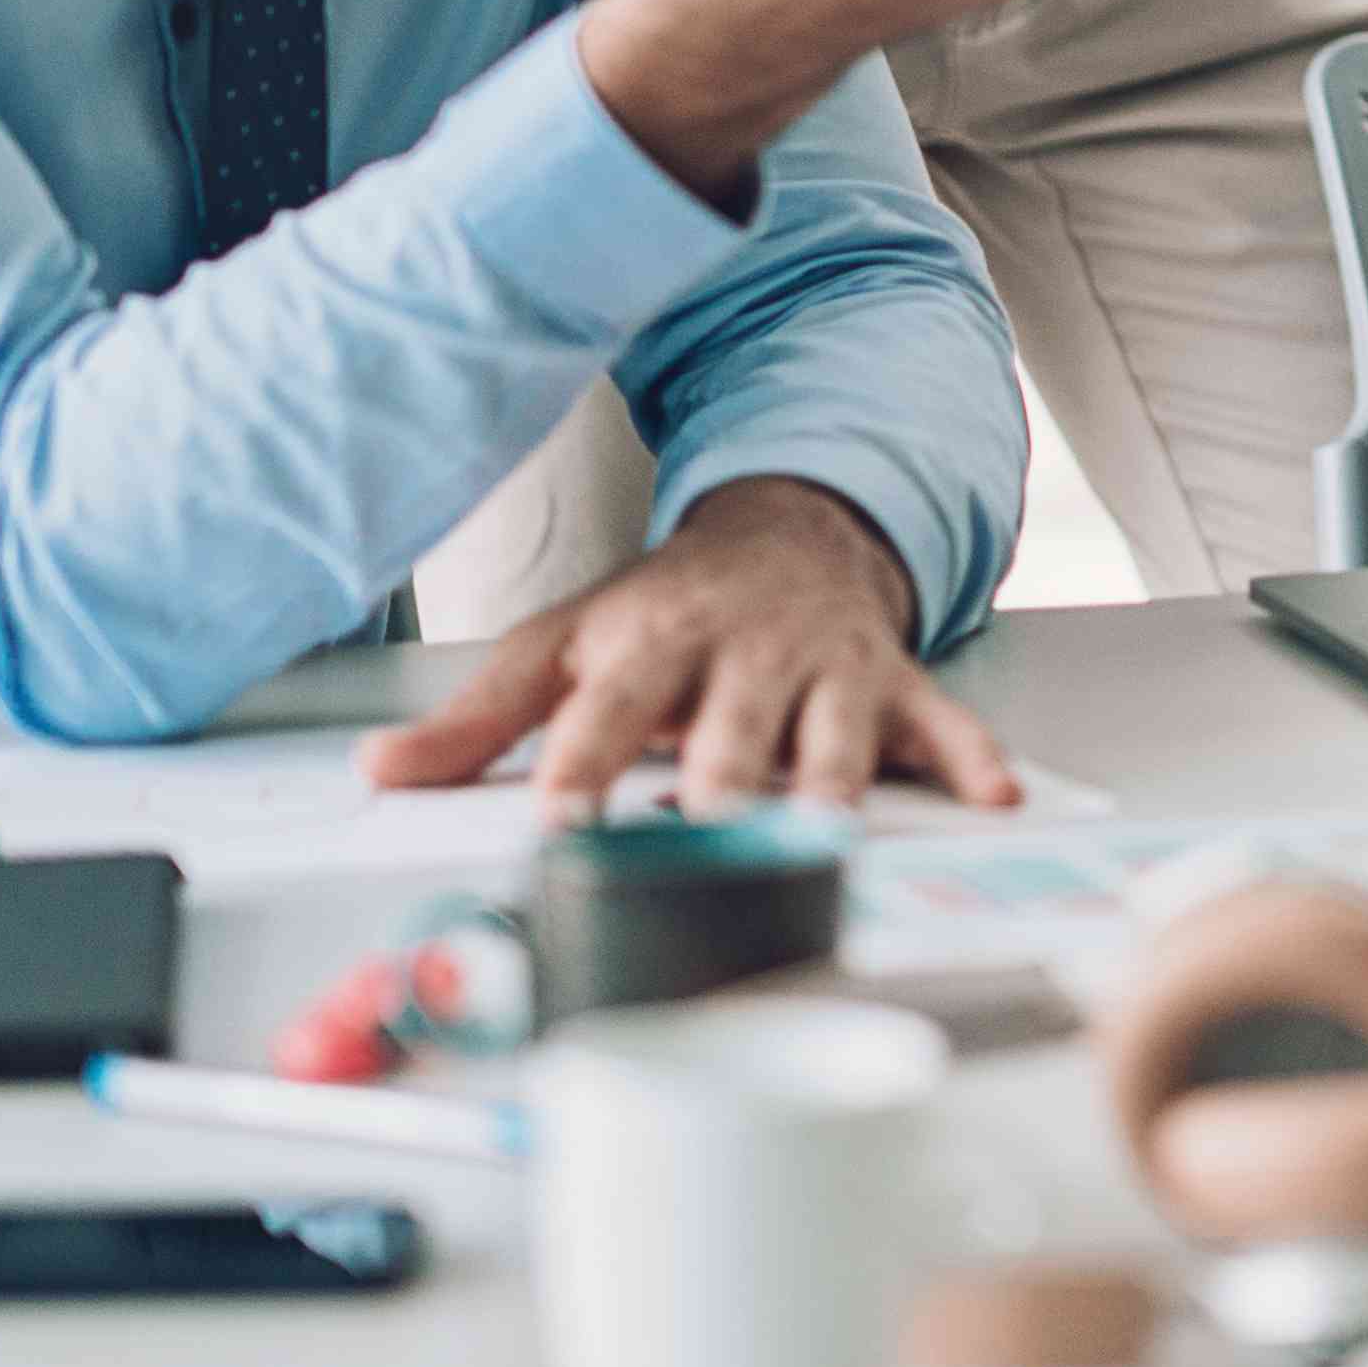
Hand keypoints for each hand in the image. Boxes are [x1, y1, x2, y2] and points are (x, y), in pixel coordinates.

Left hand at [356, 477, 1021, 819]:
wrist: (789, 535)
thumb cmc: (666, 610)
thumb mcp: (562, 644)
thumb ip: (474, 720)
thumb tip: (376, 771)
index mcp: (652, 641)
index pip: (609, 707)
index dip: (583, 762)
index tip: (561, 819)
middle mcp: (743, 653)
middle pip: (730, 723)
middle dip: (721, 774)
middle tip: (706, 824)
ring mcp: (825, 668)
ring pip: (832, 731)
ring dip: (832, 781)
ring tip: (826, 831)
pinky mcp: (891, 684)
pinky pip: (940, 721)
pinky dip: (969, 757)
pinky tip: (991, 793)